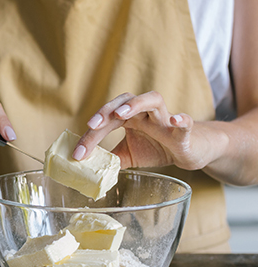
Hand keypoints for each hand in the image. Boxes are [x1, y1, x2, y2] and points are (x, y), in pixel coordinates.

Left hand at [72, 91, 219, 170]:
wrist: (188, 151)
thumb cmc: (157, 148)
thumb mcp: (127, 155)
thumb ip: (109, 158)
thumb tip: (87, 168)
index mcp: (130, 118)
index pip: (106, 120)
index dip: (91, 136)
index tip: (78, 153)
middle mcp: (145, 113)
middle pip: (124, 102)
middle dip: (106, 111)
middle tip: (91, 125)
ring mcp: (165, 118)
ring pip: (152, 99)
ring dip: (136, 104)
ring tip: (121, 114)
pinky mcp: (184, 131)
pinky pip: (186, 121)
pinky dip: (181, 119)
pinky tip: (175, 120)